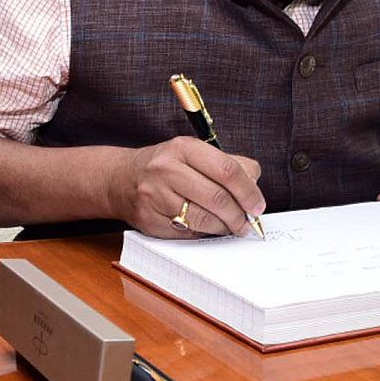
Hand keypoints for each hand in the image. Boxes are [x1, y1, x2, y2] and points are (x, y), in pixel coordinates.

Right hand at [121, 136, 264, 237]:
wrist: (121, 179)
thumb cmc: (168, 166)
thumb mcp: (195, 153)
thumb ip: (228, 166)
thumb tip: (254, 188)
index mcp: (184, 148)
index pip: (227, 169)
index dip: (248, 191)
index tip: (257, 205)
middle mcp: (166, 169)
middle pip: (216, 197)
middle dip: (238, 214)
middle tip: (247, 222)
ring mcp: (155, 196)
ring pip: (203, 219)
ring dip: (224, 227)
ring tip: (231, 226)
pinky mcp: (149, 220)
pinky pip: (187, 233)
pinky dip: (203, 233)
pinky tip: (207, 227)